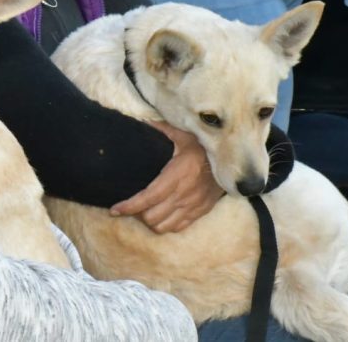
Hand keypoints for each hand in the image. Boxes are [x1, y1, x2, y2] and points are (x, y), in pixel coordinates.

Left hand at [110, 121, 224, 232]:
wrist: (232, 160)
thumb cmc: (202, 146)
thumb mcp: (182, 134)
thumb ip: (161, 129)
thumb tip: (141, 120)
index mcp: (177, 176)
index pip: (148, 198)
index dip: (129, 207)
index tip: (115, 210)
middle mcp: (184, 195)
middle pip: (152, 217)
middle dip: (137, 214)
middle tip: (130, 205)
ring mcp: (193, 206)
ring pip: (163, 226)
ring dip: (150, 221)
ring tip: (144, 211)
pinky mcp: (200, 212)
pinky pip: (178, 227)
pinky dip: (166, 224)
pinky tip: (161, 214)